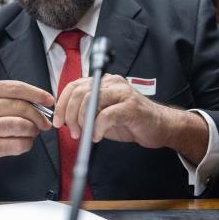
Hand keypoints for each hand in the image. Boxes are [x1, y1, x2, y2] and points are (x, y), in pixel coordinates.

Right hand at [0, 80, 53, 187]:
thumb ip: (8, 98)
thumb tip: (41, 102)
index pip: (16, 88)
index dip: (37, 93)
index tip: (49, 100)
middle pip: (22, 108)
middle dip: (39, 116)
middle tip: (44, 123)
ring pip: (22, 125)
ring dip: (33, 130)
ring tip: (32, 132)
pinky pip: (18, 144)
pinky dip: (27, 144)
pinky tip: (24, 142)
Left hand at [52, 74, 207, 160]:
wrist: (160, 127)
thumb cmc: (131, 121)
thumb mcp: (103, 115)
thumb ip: (86, 112)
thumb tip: (65, 120)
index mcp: (103, 82)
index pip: (74, 86)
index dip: (62, 104)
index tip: (58, 121)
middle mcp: (112, 83)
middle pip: (79, 92)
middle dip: (69, 114)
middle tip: (72, 131)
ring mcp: (122, 93)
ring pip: (91, 100)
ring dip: (82, 121)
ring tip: (84, 134)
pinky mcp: (131, 106)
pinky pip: (106, 115)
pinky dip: (97, 128)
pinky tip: (97, 136)